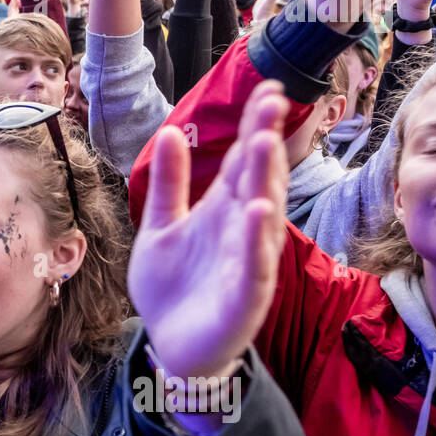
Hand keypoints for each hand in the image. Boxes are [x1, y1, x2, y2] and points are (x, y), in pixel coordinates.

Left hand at [129, 82, 289, 381]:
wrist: (171, 345)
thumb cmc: (174, 285)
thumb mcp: (161, 226)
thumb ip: (170, 184)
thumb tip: (171, 133)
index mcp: (222, 210)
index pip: (242, 161)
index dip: (255, 126)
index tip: (269, 90)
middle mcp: (242, 230)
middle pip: (258, 179)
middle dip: (265, 141)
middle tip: (273, 102)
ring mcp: (248, 262)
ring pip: (263, 215)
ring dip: (265, 180)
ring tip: (265, 144)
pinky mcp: (246, 297)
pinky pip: (255, 264)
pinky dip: (257, 239)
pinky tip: (258, 211)